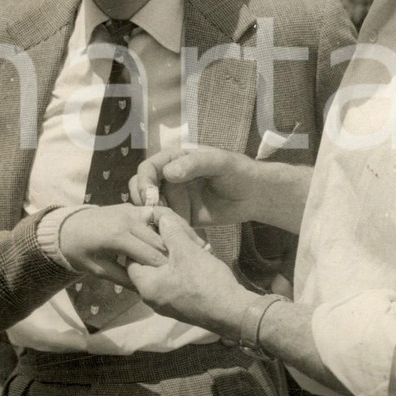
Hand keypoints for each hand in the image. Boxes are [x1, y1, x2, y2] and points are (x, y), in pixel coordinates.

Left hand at [60, 204, 182, 287]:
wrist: (67, 227)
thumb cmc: (81, 252)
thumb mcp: (100, 270)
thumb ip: (125, 279)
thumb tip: (148, 290)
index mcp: (118, 237)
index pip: (151, 255)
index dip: (164, 269)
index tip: (175, 279)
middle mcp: (128, 220)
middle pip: (159, 240)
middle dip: (171, 256)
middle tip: (181, 270)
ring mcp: (131, 210)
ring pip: (161, 225)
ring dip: (170, 240)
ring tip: (179, 255)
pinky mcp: (132, 206)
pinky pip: (154, 216)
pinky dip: (163, 227)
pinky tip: (171, 240)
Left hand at [126, 214, 247, 337]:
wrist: (232, 312)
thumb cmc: (205, 281)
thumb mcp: (187, 251)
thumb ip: (171, 231)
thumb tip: (159, 216)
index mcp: (146, 286)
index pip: (131, 258)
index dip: (141, 240)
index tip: (154, 228)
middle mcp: (151, 298)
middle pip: (147, 265)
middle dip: (159, 248)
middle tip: (172, 235)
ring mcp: (166, 304)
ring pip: (161, 273)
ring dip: (172, 258)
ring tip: (187, 244)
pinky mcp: (180, 306)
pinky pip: (172, 283)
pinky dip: (178, 269)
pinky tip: (192, 259)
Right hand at [129, 146, 259, 225]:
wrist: (254, 195)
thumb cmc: (238, 171)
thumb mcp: (219, 162)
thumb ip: (195, 164)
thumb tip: (169, 173)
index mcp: (173, 159)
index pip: (148, 168)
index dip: (143, 182)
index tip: (148, 197)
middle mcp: (168, 178)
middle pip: (141, 188)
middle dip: (142, 202)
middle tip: (152, 215)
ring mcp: (174, 198)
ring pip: (150, 208)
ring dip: (151, 217)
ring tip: (162, 227)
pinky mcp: (181, 216)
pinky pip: (165, 222)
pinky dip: (163, 229)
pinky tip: (170, 236)